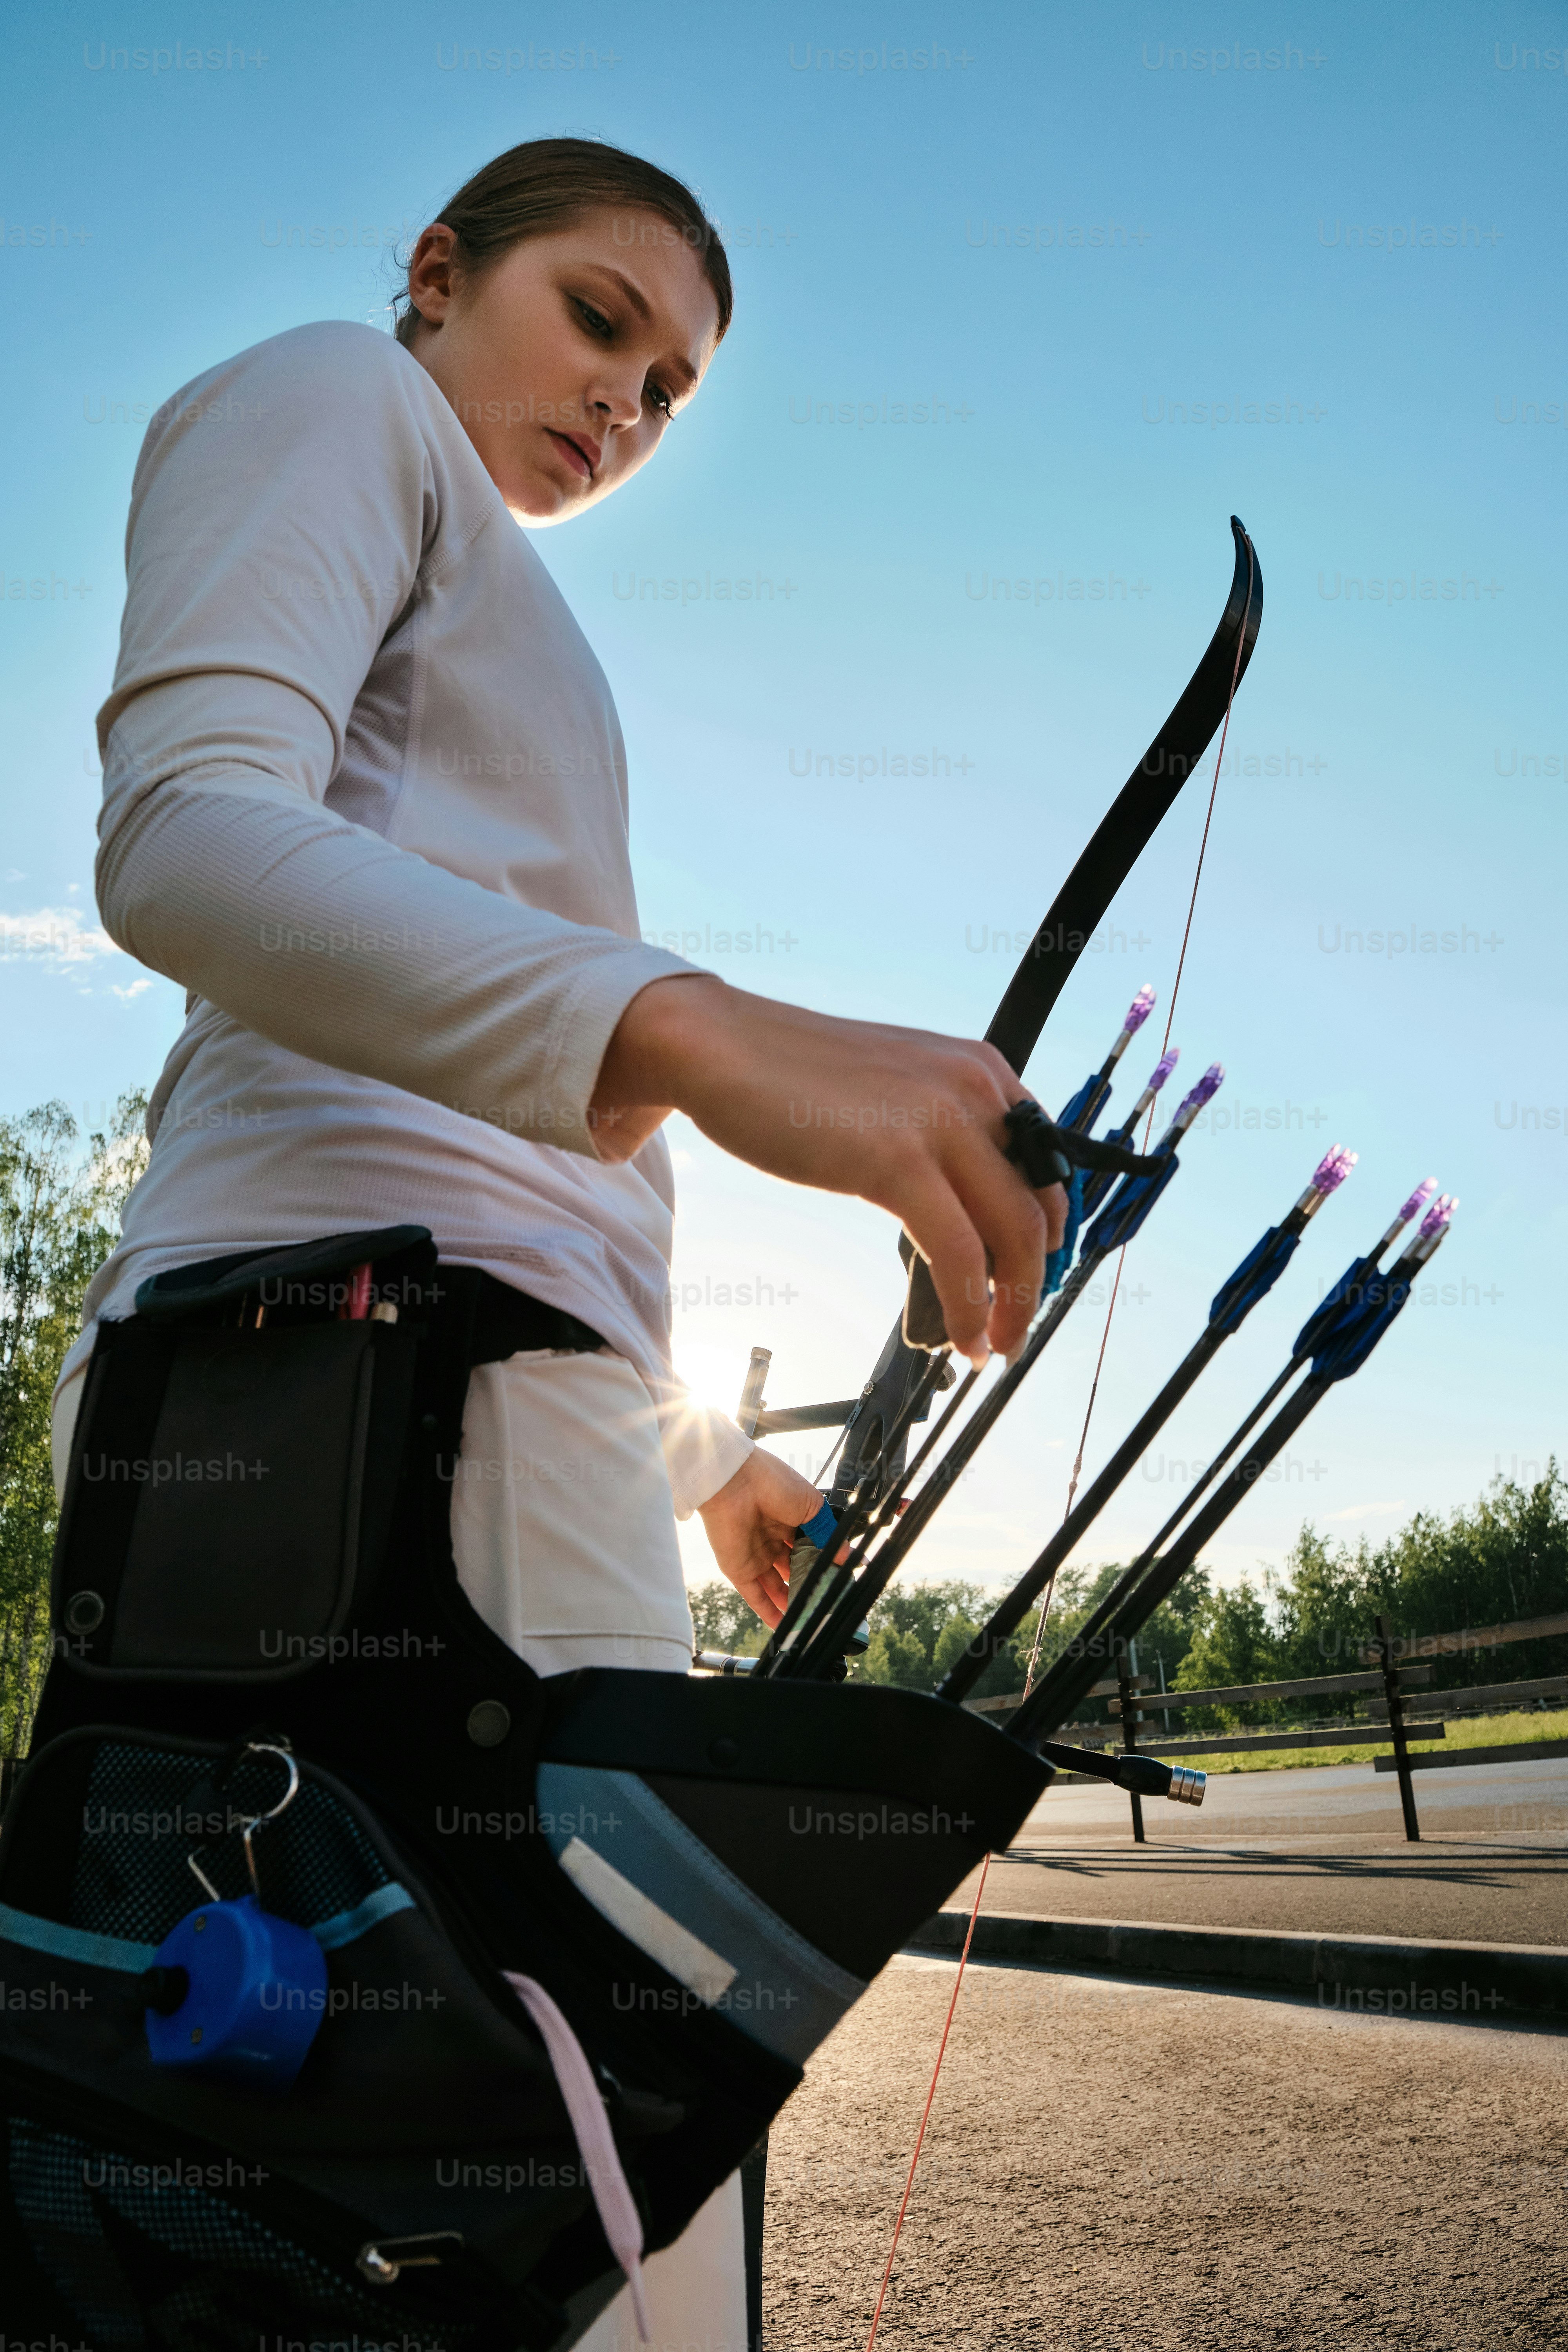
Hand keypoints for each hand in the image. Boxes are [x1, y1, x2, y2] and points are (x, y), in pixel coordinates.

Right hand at [590, 976, 1067, 1361]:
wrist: (722, 1047)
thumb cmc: (796, 1078)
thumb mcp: (893, 1093)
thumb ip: (937, 1131)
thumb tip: (960, 1200)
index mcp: (980, 1070)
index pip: (1047, 1164)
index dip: (1048, 1233)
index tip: (1027, 1277)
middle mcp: (975, 1088)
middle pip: (1040, 1205)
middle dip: (1035, 1282)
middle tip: (1016, 1328)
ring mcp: (939, 1120)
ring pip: (1013, 1233)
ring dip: (1011, 1305)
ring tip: (992, 1346)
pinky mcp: (896, 1158)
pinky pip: (957, 1252)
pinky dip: (969, 1306)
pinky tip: (961, 1337)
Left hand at [695, 1446, 823, 1628]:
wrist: (735, 1482)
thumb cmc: (774, 1484)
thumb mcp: (813, 1508)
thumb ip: (829, 1534)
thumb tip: (851, 1556)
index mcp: (791, 1521)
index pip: (810, 1550)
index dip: (823, 1565)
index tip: (838, 1580)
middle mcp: (773, 1540)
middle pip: (794, 1571)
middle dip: (808, 1586)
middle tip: (826, 1603)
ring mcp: (756, 1556)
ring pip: (776, 1587)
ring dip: (791, 1603)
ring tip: (810, 1620)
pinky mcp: (739, 1569)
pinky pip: (755, 1596)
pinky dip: (768, 1612)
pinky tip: (783, 1626)